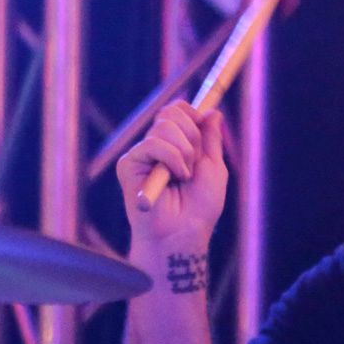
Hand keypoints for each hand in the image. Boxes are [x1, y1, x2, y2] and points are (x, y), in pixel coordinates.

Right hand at [116, 101, 229, 252]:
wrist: (184, 232)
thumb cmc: (200, 207)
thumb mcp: (214, 167)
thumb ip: (211, 139)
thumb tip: (213, 111)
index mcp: (175, 144)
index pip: (177, 110)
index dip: (192, 114)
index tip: (202, 135)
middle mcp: (155, 146)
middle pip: (171, 112)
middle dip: (193, 136)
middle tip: (194, 164)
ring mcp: (141, 154)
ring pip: (164, 126)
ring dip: (185, 152)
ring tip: (184, 176)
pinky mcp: (128, 164)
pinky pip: (153, 144)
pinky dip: (172, 159)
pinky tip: (175, 178)